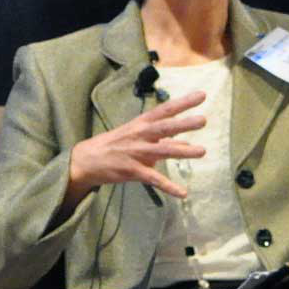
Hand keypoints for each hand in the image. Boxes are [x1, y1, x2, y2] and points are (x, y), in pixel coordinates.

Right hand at [63, 90, 206, 208]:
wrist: (86, 160)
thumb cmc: (114, 145)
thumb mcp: (136, 136)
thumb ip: (162, 140)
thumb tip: (186, 142)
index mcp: (140, 124)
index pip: (164, 110)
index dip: (182, 103)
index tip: (201, 95)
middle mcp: (139, 136)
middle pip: (164, 127)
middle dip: (183, 124)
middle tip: (203, 120)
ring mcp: (135, 153)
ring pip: (162, 151)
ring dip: (183, 151)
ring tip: (202, 151)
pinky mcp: (132, 171)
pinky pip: (153, 179)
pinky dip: (168, 186)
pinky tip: (183, 193)